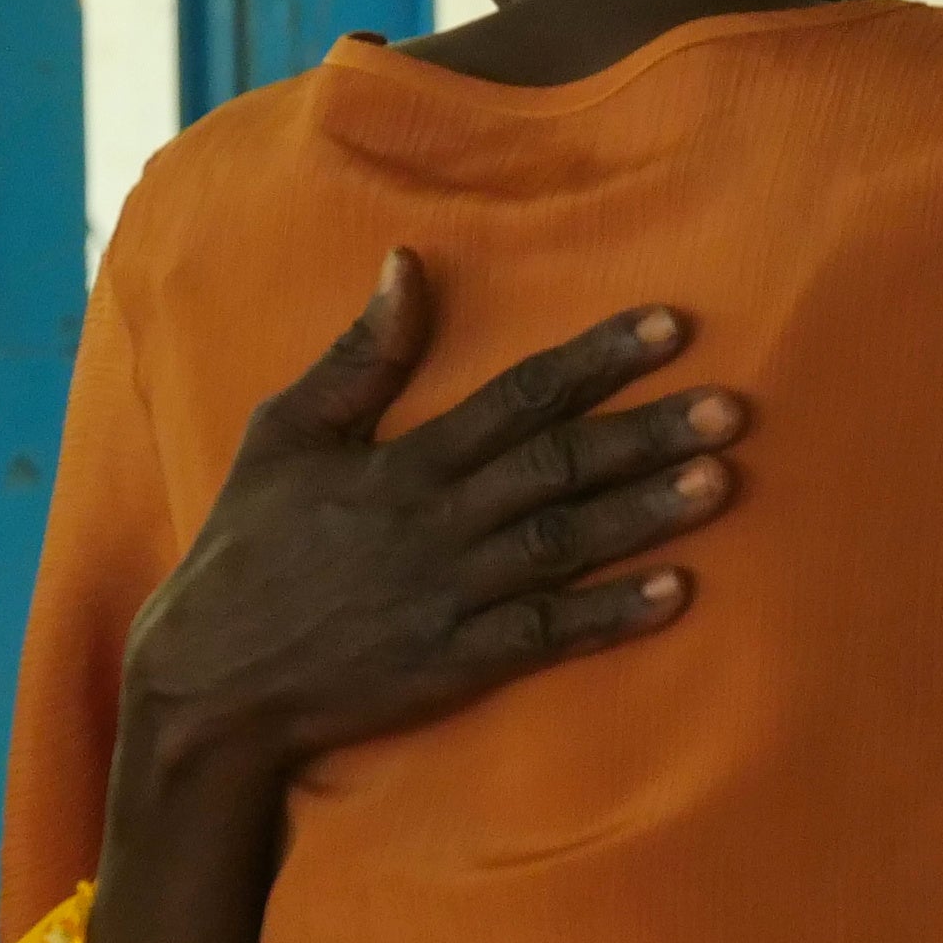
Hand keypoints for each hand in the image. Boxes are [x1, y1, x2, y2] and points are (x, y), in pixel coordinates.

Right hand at [114, 247, 744, 822]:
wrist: (209, 681)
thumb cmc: (249, 546)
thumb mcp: (285, 435)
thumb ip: (359, 355)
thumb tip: (408, 261)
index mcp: (403, 464)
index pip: (518, 396)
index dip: (597, 360)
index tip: (672, 327)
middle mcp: (437, 525)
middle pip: (559, 468)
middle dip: (647, 433)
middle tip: (733, 408)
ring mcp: (450, 598)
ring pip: (565, 547)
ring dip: (646, 514)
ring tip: (722, 481)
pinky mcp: (454, 665)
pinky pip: (546, 637)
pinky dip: (610, 616)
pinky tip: (677, 593)